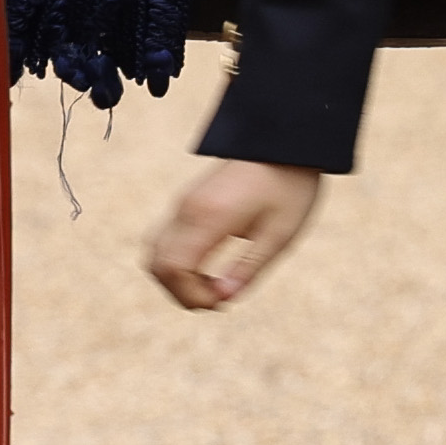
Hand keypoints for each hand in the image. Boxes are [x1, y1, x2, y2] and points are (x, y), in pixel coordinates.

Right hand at [145, 159, 322, 310]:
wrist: (284, 142)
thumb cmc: (289, 187)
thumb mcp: (279, 234)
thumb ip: (248, 268)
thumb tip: (225, 299)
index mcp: (208, 216)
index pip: (173, 268)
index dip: (190, 295)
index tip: (223, 302)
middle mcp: (186, 209)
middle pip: (158, 264)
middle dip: (182, 291)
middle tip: (219, 300)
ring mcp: (183, 204)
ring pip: (156, 252)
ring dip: (177, 278)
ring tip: (214, 287)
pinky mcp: (188, 202)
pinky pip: (166, 239)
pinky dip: (178, 262)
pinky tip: (208, 270)